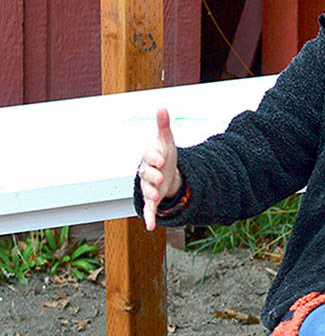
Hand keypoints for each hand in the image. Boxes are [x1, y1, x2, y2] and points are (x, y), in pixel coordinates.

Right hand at [137, 107, 180, 230]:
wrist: (166, 173)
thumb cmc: (164, 156)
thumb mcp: (167, 142)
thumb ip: (164, 127)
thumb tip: (162, 108)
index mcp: (149, 158)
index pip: (150, 156)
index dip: (155, 158)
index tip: (163, 158)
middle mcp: (146, 173)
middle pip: (147, 173)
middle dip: (153, 175)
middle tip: (161, 176)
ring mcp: (149, 187)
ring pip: (147, 190)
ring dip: (151, 193)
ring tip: (156, 196)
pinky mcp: (153, 200)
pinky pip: (148, 209)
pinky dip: (149, 217)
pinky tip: (150, 227)